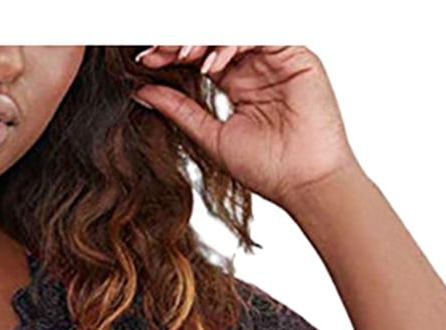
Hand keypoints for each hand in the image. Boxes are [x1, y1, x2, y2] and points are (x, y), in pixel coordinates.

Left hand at [130, 46, 358, 211]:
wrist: (303, 182)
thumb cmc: (267, 168)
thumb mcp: (211, 136)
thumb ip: (180, 110)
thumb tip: (142, 91)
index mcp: (237, 83)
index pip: (200, 54)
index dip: (173, 53)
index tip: (145, 62)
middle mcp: (256, 66)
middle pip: (214, 37)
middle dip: (182, 40)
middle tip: (157, 51)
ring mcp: (275, 58)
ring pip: (234, 29)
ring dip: (204, 38)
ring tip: (182, 55)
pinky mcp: (296, 54)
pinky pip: (259, 34)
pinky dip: (231, 44)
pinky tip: (213, 67)